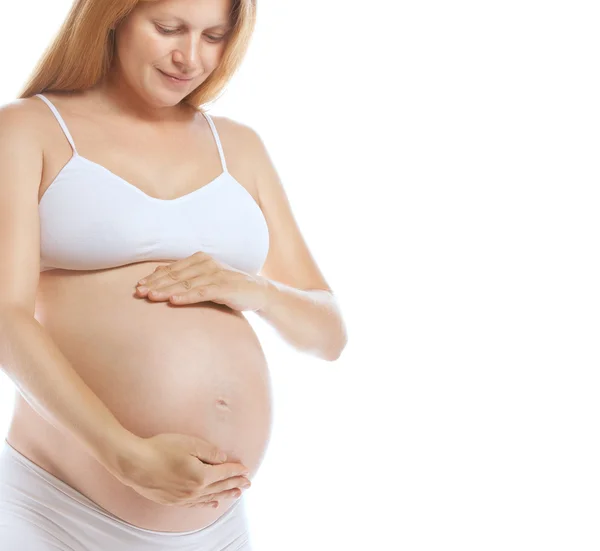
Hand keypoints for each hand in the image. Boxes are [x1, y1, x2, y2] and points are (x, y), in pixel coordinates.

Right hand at [114, 433, 251, 508]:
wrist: (134, 463)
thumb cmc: (160, 449)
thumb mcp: (189, 443)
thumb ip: (209, 451)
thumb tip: (223, 459)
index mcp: (201, 475)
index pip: (224, 472)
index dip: (236, 470)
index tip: (246, 470)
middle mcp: (194, 490)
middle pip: (220, 487)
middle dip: (235, 484)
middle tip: (247, 484)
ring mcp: (183, 498)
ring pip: (210, 497)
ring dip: (225, 495)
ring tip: (237, 494)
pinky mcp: (173, 501)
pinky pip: (196, 504)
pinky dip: (208, 503)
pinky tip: (213, 503)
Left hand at [134, 252, 269, 311]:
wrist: (258, 291)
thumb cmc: (228, 286)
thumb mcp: (205, 278)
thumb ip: (185, 275)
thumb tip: (158, 272)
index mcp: (200, 259)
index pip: (172, 269)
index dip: (154, 278)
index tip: (138, 287)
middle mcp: (206, 264)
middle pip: (176, 275)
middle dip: (156, 284)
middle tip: (138, 293)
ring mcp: (216, 275)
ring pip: (186, 283)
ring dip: (167, 290)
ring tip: (151, 297)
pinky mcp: (224, 287)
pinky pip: (202, 292)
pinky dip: (186, 296)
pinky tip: (173, 301)